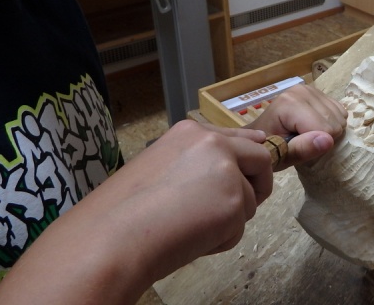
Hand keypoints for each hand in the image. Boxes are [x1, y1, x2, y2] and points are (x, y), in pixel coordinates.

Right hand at [0, 120, 274, 303]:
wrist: (113, 237)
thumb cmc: (124, 211)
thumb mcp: (161, 168)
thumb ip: (198, 162)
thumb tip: (233, 164)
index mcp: (190, 132)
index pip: (237, 136)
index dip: (250, 151)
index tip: (257, 155)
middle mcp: (213, 142)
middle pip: (260, 159)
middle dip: (256, 186)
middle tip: (232, 211)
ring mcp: (227, 169)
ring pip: (249, 200)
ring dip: (227, 221)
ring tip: (188, 228)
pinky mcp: (235, 201)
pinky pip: (239, 228)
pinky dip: (220, 241)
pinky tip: (190, 239)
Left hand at [246, 83, 346, 169]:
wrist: (260, 135)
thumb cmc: (268, 148)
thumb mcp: (280, 156)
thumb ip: (302, 149)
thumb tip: (328, 140)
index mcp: (290, 103)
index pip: (326, 129)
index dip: (316, 145)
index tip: (298, 147)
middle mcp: (302, 90)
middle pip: (335, 122)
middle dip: (323, 137)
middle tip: (302, 141)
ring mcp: (311, 89)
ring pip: (340, 117)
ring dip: (328, 131)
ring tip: (307, 134)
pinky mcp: (318, 92)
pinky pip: (340, 111)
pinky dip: (332, 122)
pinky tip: (315, 126)